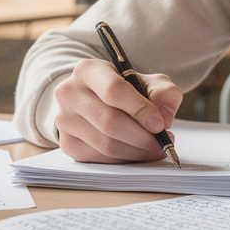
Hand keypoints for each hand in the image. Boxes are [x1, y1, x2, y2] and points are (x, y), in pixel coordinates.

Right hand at [52, 58, 181, 163]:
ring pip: (106, 144)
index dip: (140, 110)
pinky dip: (124, 159)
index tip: (160, 124)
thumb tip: (165, 117)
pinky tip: (138, 153)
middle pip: (110, 122)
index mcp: (88, 70)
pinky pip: (100, 158)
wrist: (95, 100)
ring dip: (136, 151)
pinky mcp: (67, 143)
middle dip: (142, 137)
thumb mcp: (148, 82)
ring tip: (155, 148)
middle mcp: (69, 93)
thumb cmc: (124, 90)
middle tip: (163, 142)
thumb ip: (163, 92)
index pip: (113, 91)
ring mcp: (64, 120)